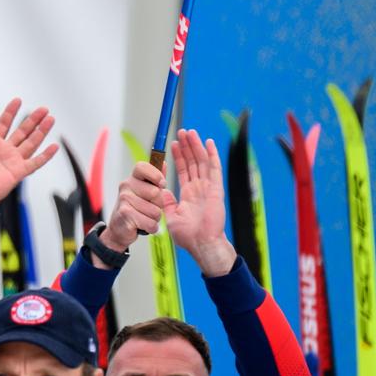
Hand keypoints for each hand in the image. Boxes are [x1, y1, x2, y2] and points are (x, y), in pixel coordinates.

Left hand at [0, 98, 58, 211]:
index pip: (4, 124)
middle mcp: (5, 150)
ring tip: (50, 119)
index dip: (11, 112)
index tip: (18, 101)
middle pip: (22, 131)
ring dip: (41, 131)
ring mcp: (14, 160)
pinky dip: (45, 155)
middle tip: (43, 109)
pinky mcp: (19, 172)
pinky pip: (35, 162)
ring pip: (31, 143)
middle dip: (33, 119)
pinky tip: (54, 146)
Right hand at [103, 159, 171, 252]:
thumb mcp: (145, 191)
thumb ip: (155, 179)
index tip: (162, 184)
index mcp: (133, 179)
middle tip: (150, 207)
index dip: (155, 175)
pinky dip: (151, 227)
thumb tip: (163, 163)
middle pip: (155, 192)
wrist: (119, 228)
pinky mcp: (125, 214)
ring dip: (155, 218)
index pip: (142, 167)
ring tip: (145, 217)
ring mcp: (124, 200)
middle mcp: (126, 186)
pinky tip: (143, 225)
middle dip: (159, 204)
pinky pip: (150, 222)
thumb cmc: (136, 208)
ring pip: (155, 211)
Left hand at [163, 129, 235, 275]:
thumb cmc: (188, 235)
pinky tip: (209, 143)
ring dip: (196, 146)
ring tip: (190, 132)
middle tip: (181, 131)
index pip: (183, 170)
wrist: (200, 244)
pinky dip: (212, 155)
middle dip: (187, 146)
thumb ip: (166, 201)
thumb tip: (160, 189)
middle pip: (193, 162)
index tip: (173, 144)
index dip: (179, 156)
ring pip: (202, 161)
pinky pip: (214, 169)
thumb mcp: (171, 215)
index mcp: (189, 194)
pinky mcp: (216, 190)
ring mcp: (208, 188)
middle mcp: (199, 188)